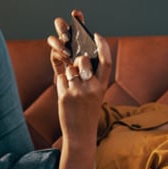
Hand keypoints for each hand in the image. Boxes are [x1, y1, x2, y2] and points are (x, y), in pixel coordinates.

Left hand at [47, 10, 111, 143]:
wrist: (80, 133)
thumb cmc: (86, 111)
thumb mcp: (94, 93)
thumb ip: (89, 75)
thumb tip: (79, 56)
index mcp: (103, 85)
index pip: (106, 61)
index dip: (102, 46)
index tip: (96, 35)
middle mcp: (93, 87)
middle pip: (84, 60)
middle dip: (78, 59)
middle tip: (77, 64)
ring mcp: (79, 91)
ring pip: (70, 68)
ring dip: (68, 72)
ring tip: (72, 85)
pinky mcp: (66, 96)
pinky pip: (61, 78)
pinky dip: (62, 82)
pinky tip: (66, 94)